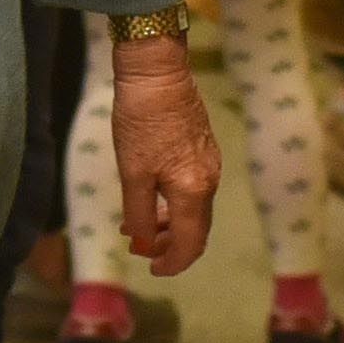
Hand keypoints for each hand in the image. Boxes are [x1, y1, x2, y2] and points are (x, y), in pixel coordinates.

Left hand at [109, 29, 217, 272]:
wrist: (157, 72)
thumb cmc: (140, 121)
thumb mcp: (132, 173)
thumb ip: (139, 214)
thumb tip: (142, 243)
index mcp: (193, 191)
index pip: (189, 243)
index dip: (171, 263)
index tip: (151, 270)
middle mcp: (209, 181)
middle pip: (196, 229)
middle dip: (170, 246)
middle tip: (142, 251)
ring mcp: (210, 164)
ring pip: (194, 210)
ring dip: (170, 225)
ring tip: (140, 226)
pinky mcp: (204, 150)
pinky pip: (193, 191)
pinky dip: (174, 204)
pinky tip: (151, 198)